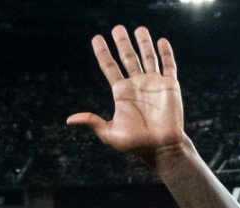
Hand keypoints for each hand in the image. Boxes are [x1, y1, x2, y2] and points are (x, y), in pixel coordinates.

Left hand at [67, 25, 187, 164]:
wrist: (162, 148)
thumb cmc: (136, 144)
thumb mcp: (110, 134)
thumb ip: (93, 122)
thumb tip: (69, 120)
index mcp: (121, 93)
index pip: (109, 67)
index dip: (102, 52)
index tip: (96, 38)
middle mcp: (136, 85)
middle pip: (127, 57)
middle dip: (122, 42)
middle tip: (117, 28)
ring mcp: (153, 83)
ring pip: (148, 57)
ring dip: (144, 43)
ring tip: (139, 29)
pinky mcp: (169, 85)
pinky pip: (168, 65)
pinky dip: (166, 53)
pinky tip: (161, 41)